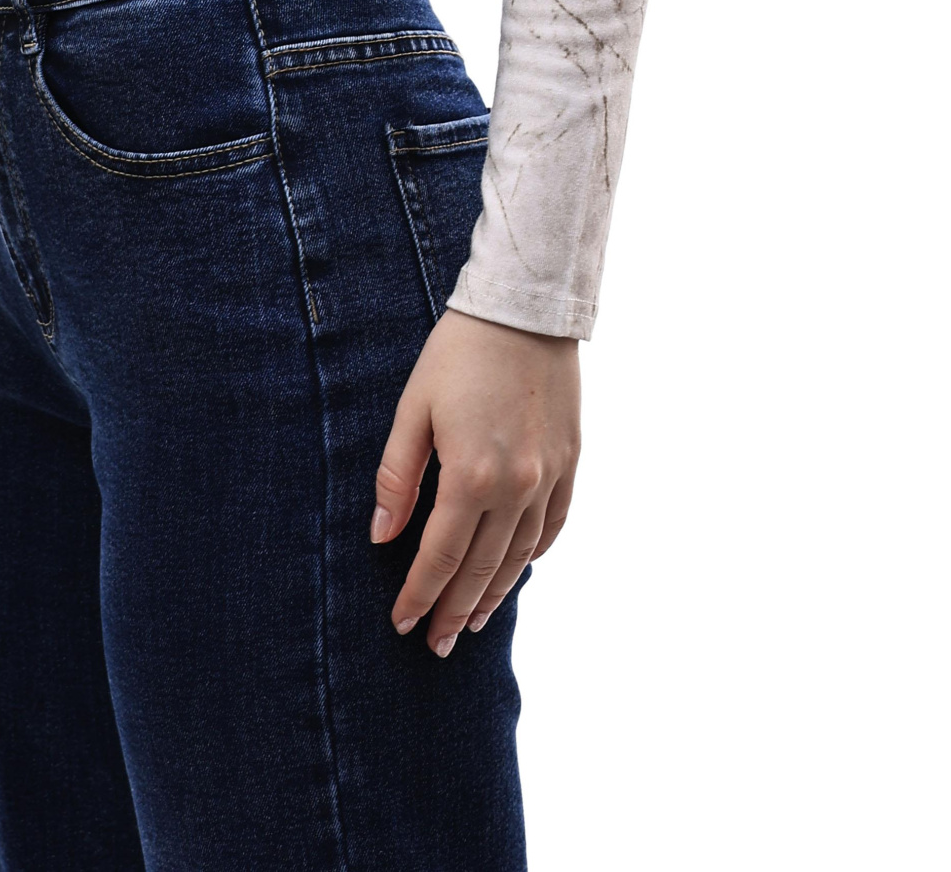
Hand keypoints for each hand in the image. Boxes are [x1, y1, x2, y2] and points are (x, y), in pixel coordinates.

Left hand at [371, 307, 580, 653]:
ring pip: (520, 556)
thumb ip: (397, 478)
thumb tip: (381, 536)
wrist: (525, 308)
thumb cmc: (459, 352)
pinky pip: (554, 525)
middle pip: (482, 568)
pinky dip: (534, 555)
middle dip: (454, 609)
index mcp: (471, 475)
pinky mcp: (570, 462)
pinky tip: (516, 571)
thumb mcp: (413, 408)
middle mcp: (516, 487)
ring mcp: (548, 477)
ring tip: (472, 622)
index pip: (440, 556)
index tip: (403, 623)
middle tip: (436, 644)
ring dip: (494, 594)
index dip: (419, 594)